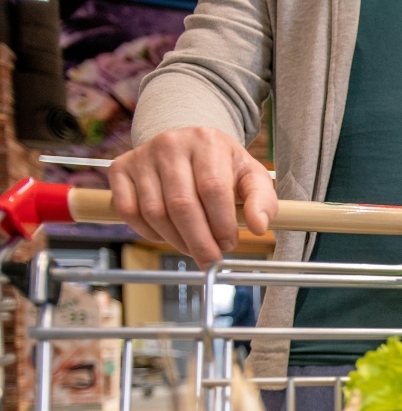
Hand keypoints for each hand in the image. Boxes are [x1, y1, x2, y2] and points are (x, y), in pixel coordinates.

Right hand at [109, 126, 277, 269]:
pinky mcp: (120, 169)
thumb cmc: (223, 167)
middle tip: (210, 259)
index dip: (221, 224)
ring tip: (194, 248)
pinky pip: (129, 212)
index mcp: (207, 142)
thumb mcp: (251, 177)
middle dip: (199, 241)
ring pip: (154, 212)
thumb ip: (262, 201)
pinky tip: (169, 235)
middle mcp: (171, 144)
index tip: (229, 244)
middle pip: (181, 204)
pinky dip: (149, 233)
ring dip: (176, 240)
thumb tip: (260, 227)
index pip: (213, 189)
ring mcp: (142, 155)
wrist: (188, 146)